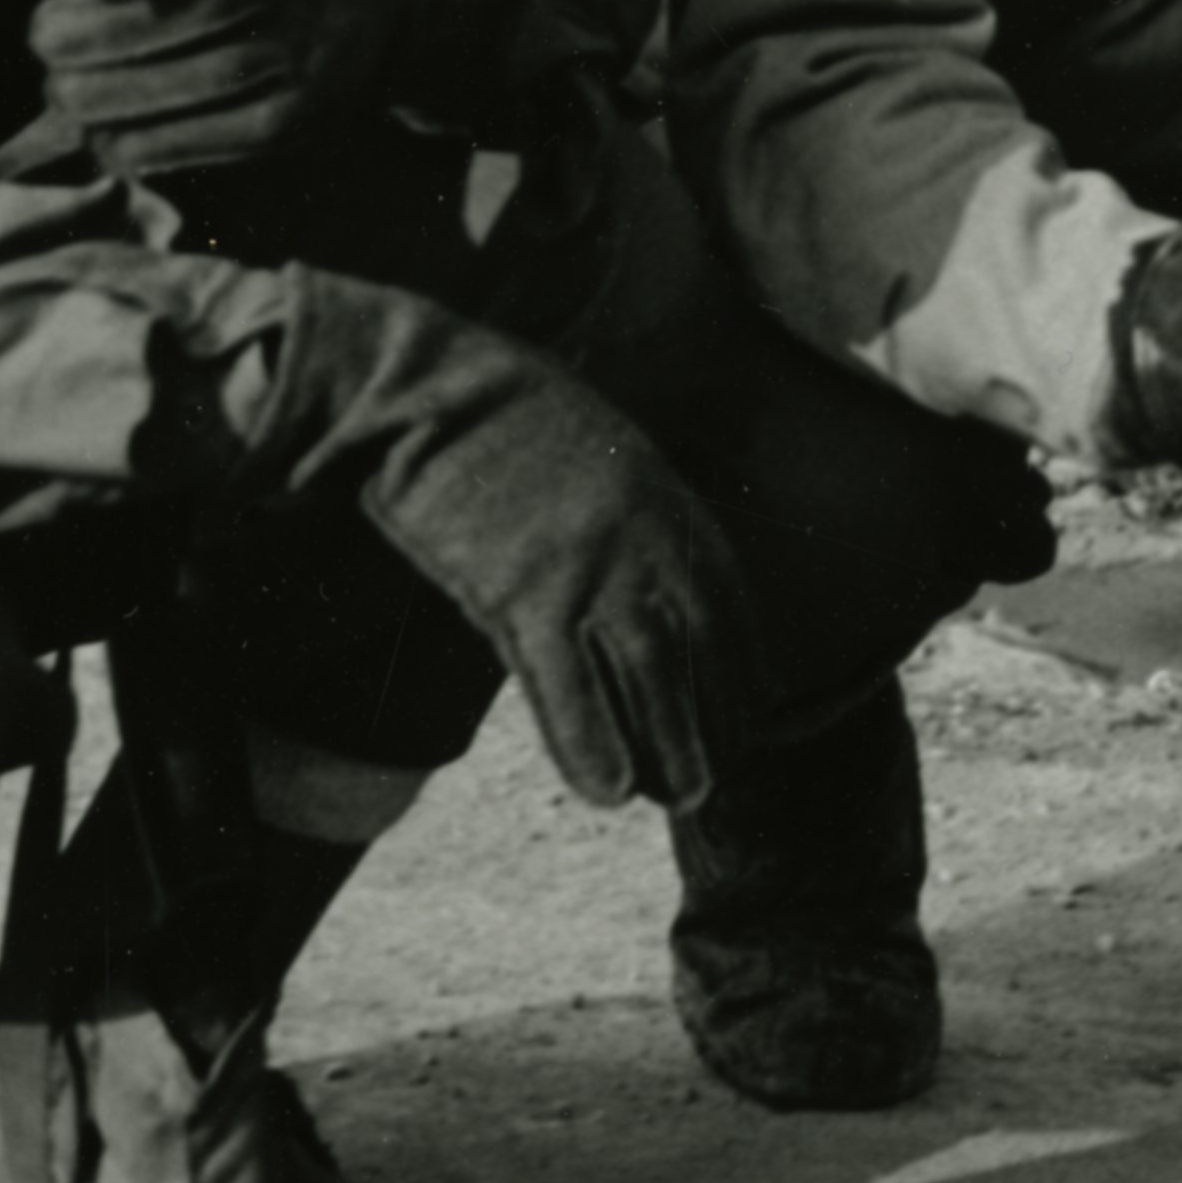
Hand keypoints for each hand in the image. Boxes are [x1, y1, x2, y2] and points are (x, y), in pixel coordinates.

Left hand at [38, 0, 402, 174]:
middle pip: (186, 13)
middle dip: (92, 34)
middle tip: (44, 39)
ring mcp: (317, 54)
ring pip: (193, 84)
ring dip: (104, 95)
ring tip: (63, 88)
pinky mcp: (310, 117)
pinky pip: (214, 140)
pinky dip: (144, 143)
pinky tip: (103, 133)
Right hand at [156, 263, 751, 807]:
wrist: (431, 387)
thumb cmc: (499, 415)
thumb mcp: (595, 446)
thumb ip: (627, 506)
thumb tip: (641, 559)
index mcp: (662, 496)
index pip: (726, 595)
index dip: (742, 660)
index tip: (751, 708)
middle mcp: (641, 537)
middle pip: (697, 644)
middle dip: (714, 714)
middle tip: (718, 773)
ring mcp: (586, 566)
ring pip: (647, 674)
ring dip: (670, 743)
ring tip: (682, 795)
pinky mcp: (521, 593)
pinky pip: (565, 687)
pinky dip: (588, 743)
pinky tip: (608, 792)